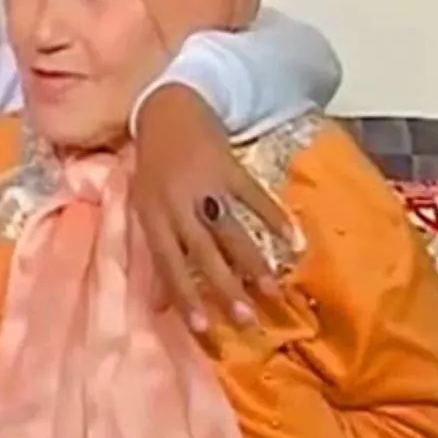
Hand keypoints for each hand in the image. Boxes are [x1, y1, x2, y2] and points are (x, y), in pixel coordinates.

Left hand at [131, 83, 294, 330]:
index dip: (185, 296)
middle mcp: (176, 202)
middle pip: (203, 253)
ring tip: (272, 292)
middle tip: (246, 320)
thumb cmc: (154, 164)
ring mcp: (203, 184)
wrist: (166, 108)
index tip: (204, 328)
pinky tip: (293, 241)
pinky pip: (254, 197)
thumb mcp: (144, 204)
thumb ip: (156, 247)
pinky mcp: (229, 166)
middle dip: (225, 288)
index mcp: (151, 214)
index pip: (168, 263)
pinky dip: (275, 218)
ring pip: (230, 231)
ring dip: (252, 263)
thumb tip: (158, 303)